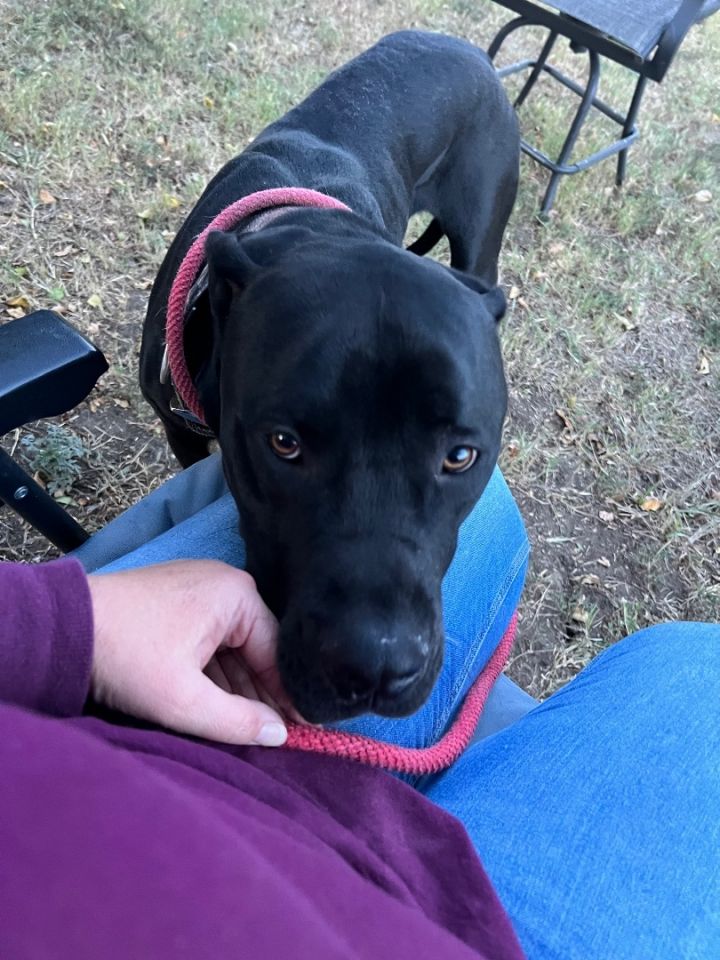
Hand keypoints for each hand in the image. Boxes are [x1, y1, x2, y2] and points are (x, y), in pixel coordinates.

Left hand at [88, 560, 295, 745]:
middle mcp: (225, 585)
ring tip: (244, 727)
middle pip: (257, 647)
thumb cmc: (126, 657)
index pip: (278, 650)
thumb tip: (281, 734)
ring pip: (232, 647)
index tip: (301, 731)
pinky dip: (213, 673)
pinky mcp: (177, 601)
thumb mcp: (184, 700)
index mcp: (237, 595)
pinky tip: (214, 704)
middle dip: (261, 692)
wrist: (63, 630)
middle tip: (272, 735)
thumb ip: (238, 722)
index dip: (289, 695)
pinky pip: (210, 640)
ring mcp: (200, 590)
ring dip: (236, 686)